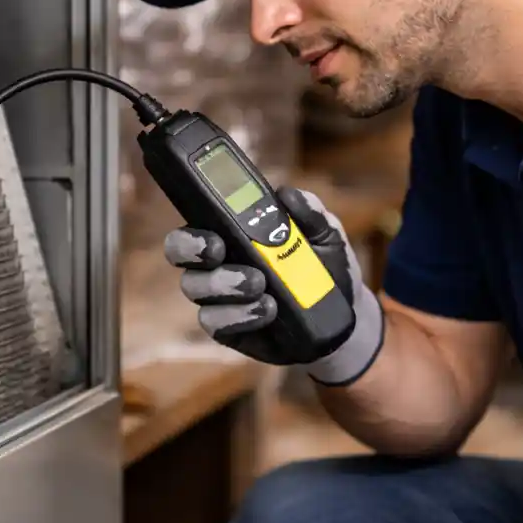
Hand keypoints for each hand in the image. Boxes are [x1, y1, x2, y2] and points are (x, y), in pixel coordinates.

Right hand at [164, 186, 383, 383]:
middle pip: (179, 250)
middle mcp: (216, 260)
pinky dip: (239, 314)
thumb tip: (287, 194)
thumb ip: (310, 213)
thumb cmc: (325, 266)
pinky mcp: (225, 327)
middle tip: (217, 249)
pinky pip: (214, 320)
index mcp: (233, 230)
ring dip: (224, 283)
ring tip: (259, 284)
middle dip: (191, 247)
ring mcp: (217, 296)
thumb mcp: (326, 235)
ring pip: (194, 286)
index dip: (194, 212)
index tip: (212, 217)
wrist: (343, 317)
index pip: (198, 215)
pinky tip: (266, 309)